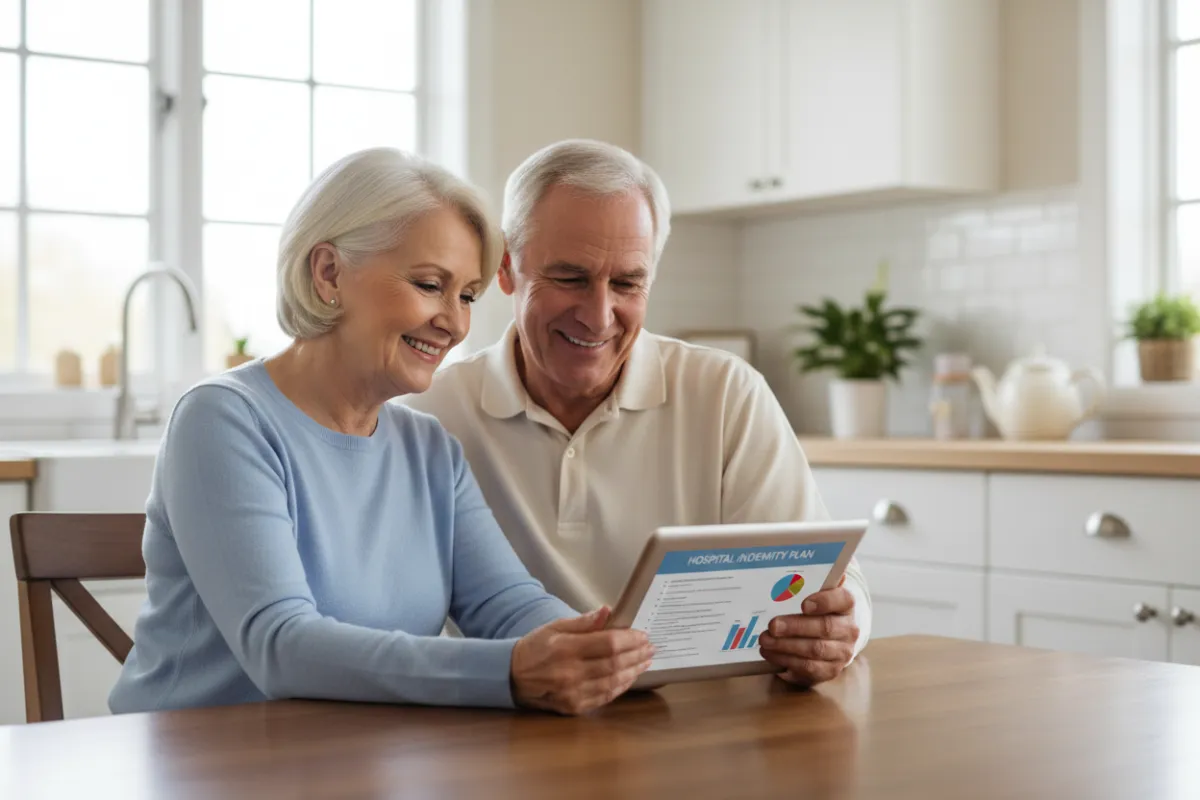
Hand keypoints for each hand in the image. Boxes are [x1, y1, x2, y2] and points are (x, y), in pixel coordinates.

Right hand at [510, 606, 654, 714]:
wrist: (512, 676)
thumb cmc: (535, 648)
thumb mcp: (555, 627)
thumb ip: (583, 622)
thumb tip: (607, 611)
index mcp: (566, 648)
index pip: (608, 643)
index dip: (630, 639)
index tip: (643, 635)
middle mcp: (570, 672)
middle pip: (614, 664)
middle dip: (637, 655)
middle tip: (650, 648)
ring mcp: (572, 692)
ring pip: (613, 682)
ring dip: (633, 672)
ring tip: (645, 662)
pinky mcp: (573, 707)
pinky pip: (604, 698)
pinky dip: (620, 687)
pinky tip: (628, 678)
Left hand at [758, 575, 858, 686]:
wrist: (832, 638)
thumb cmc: (817, 610)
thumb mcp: (815, 593)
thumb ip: (812, 581)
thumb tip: (806, 561)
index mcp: (846, 605)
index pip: (842, 599)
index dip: (824, 601)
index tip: (804, 604)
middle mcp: (848, 629)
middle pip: (825, 628)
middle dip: (795, 627)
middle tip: (772, 625)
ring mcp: (842, 652)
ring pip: (815, 650)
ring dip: (786, 646)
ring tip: (765, 640)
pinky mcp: (831, 670)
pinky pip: (809, 669)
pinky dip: (787, 661)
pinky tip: (771, 654)